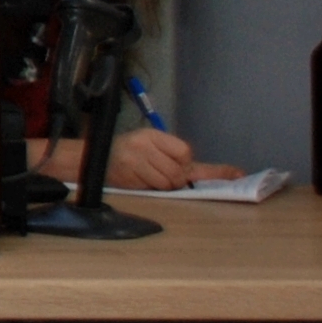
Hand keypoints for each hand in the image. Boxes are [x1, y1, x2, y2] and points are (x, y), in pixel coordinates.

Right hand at [39, 128, 234, 190]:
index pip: (185, 152)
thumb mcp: (150, 147)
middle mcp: (143, 144)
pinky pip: (154, 187)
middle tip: (160, 175)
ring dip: (164, 185)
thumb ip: (179, 158)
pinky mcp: (128, 174)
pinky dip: (152, 188)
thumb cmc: (126, 154)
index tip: (206, 170)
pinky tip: (139, 181)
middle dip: (176, 179)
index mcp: (151, 134)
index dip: (187, 164)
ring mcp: (134, 159)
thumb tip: (233, 173)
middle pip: (179, 171)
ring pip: (169, 182)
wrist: (88, 159)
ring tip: (147, 177)